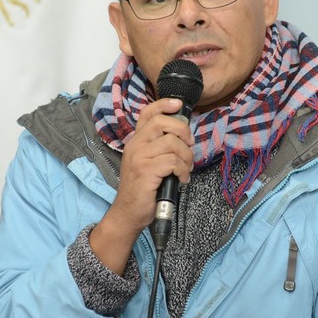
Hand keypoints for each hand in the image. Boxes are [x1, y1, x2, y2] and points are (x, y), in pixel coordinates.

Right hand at [89, 98, 193, 273]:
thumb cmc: (143, 189)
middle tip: (189, 146)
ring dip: (186, 157)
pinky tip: (182, 179)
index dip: (164, 104)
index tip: (179, 105)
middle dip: (183, 132)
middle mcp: (136, 145)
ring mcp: (140, 157)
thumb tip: (183, 136)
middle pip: (162, 123)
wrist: (128, 213)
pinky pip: (173, 162)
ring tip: (186, 169)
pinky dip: (183, 170)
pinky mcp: (146, 171)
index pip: (147, 113)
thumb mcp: (147, 163)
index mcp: (136, 141)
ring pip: (173, 144)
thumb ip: (159, 148)